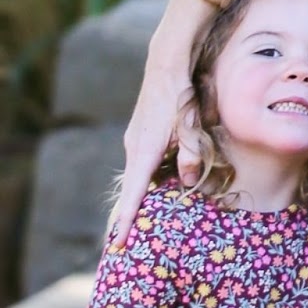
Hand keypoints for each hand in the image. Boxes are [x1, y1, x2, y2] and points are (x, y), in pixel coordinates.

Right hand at [109, 0, 209, 248]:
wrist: (166, 63)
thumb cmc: (180, 93)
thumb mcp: (190, 123)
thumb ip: (190, 153)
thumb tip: (187, 180)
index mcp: (143, 150)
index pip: (133, 192)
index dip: (127, 218)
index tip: (118, 242)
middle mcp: (134, 148)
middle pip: (132, 189)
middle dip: (129, 215)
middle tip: (123, 244)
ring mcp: (135, 141)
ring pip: (138, 175)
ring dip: (140, 196)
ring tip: (136, 223)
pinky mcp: (141, 135)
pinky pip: (143, 163)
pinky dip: (145, 178)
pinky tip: (154, 186)